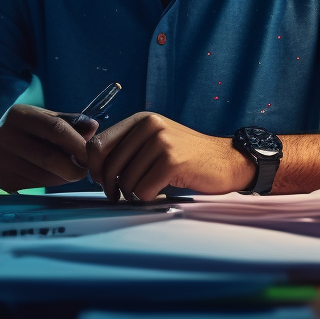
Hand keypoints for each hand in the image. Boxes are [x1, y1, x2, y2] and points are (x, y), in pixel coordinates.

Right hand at [0, 104, 97, 192]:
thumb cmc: (26, 132)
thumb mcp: (43, 118)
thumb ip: (70, 121)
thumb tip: (94, 127)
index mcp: (20, 114)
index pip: (55, 128)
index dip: (77, 142)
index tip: (91, 153)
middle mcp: (7, 136)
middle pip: (50, 157)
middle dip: (74, 167)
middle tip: (85, 169)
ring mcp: (3, 160)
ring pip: (46, 175)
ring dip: (64, 176)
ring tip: (69, 170)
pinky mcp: (4, 180)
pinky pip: (37, 185)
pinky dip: (51, 183)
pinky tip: (51, 175)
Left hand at [86, 112, 255, 200]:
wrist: (227, 161)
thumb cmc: (188, 158)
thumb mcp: (156, 141)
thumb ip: (128, 147)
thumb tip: (92, 168)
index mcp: (141, 119)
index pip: (97, 144)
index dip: (95, 168)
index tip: (102, 181)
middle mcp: (149, 126)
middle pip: (108, 165)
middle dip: (109, 186)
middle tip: (119, 195)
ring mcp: (161, 142)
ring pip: (124, 181)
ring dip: (132, 194)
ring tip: (149, 190)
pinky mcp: (172, 161)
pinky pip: (142, 191)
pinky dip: (148, 199)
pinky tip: (161, 192)